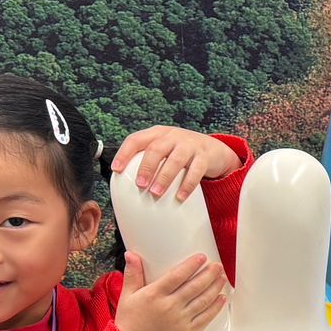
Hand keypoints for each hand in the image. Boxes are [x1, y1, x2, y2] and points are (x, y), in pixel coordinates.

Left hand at [113, 126, 241, 202]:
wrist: (213, 150)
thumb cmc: (182, 152)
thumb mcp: (165, 150)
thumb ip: (148, 160)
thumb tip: (126, 183)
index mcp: (158, 134)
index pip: (136, 139)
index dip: (124, 153)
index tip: (117, 169)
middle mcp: (172, 136)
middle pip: (156, 149)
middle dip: (146, 168)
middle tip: (140, 184)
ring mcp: (190, 145)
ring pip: (175, 160)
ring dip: (164, 177)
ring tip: (156, 192)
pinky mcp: (205, 156)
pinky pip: (196, 171)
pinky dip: (187, 185)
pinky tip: (180, 197)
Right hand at [114, 252, 226, 330]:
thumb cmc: (128, 323)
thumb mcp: (126, 296)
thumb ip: (132, 274)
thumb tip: (131, 254)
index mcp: (154, 295)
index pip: (177, 276)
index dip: (191, 265)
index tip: (202, 257)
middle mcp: (169, 306)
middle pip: (194, 286)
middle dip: (209, 274)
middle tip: (218, 265)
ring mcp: (180, 320)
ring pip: (203, 300)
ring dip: (215, 288)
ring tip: (222, 278)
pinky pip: (205, 318)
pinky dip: (215, 308)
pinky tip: (221, 299)